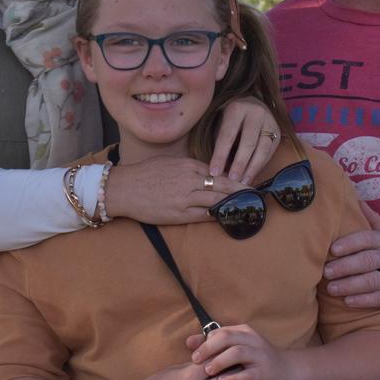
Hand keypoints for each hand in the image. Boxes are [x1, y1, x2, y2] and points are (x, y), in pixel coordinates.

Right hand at [106, 157, 244, 224]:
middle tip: (257, 193)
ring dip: (234, 203)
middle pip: (222, 185)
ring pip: (216, 200)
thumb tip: (207, 173)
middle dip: (241, 189)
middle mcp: (189, 180)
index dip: (233, 177)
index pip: (217, 171)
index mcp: (187, 165)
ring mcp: (184, 197)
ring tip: (249, 206)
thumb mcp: (168, 163)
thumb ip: (188, 167)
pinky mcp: (178, 213)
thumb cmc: (143, 175)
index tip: (246, 181)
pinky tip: (228, 216)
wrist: (122, 189)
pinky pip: (204, 215)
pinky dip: (217, 215)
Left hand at [186, 324, 294, 379]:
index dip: (205, 342)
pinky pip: (248, 373)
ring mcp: (260, 355)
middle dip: (209, 348)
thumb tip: (189, 341)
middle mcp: (252, 340)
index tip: (192, 354)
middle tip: (195, 360)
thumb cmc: (254, 361)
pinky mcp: (265, 371)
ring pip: (237, 352)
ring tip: (207, 371)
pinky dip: (234, 377)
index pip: (220, 332)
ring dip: (220, 361)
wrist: (286, 372)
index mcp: (243, 332)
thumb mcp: (235, 349)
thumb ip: (213, 345)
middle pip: (227, 337)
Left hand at [210, 96, 279, 182]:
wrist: (251, 103)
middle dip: (240, 164)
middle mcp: (256, 113)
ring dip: (253, 168)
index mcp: (237, 109)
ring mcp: (270, 121)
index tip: (214, 172)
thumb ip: (220, 143)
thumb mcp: (221, 123)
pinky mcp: (278, 131)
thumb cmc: (230, 118)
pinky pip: (270, 152)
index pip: (227, 135)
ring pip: (263, 149)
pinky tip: (252, 175)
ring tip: (243, 183)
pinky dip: (260, 165)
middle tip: (232, 180)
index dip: (220, 155)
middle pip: (248, 142)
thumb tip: (217, 170)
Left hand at [324, 203, 379, 314]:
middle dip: (345, 266)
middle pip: (367, 260)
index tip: (332, 249)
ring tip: (331, 288)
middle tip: (326, 271)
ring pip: (372, 280)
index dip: (349, 243)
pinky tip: (348, 302)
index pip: (368, 239)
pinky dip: (364, 300)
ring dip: (350, 285)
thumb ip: (374, 221)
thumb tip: (357, 200)